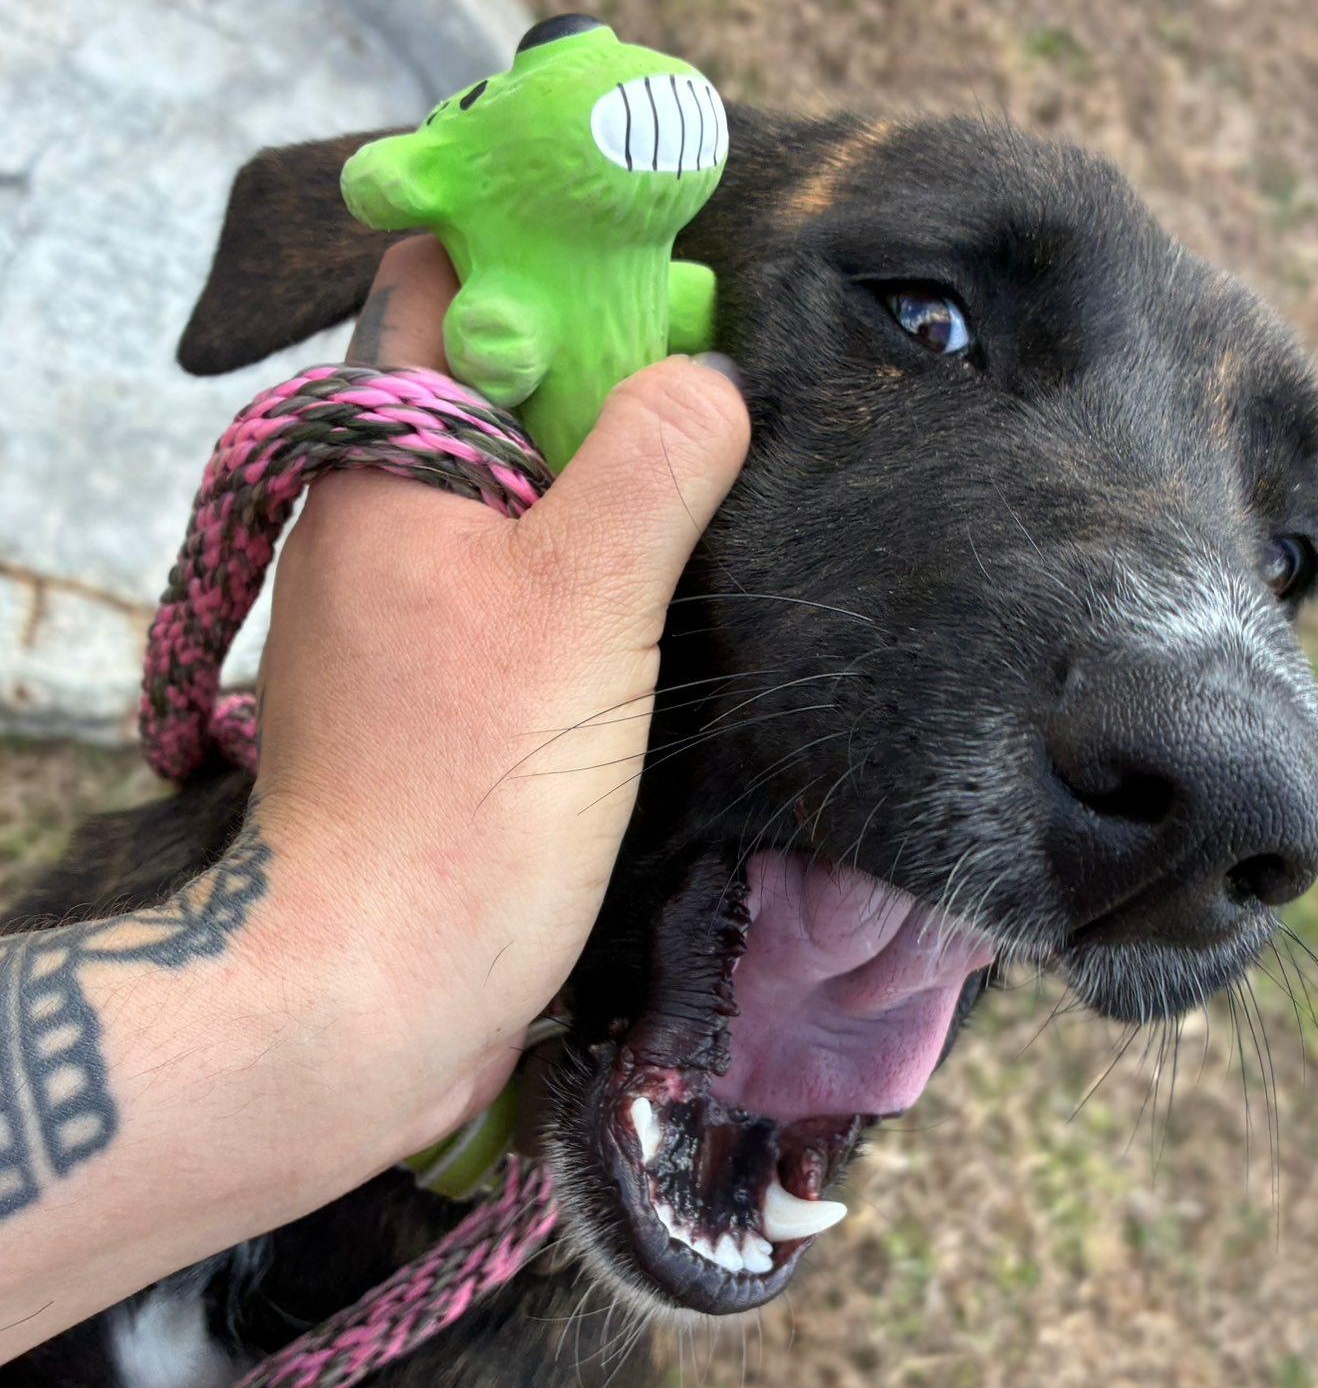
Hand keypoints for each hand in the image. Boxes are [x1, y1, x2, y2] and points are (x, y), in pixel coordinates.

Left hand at [253, 235, 749, 1165]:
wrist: (377, 983)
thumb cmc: (474, 786)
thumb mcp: (586, 601)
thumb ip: (655, 463)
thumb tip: (713, 374)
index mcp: (383, 458)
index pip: (451, 281)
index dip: (557, 258)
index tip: (672, 288)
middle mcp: (373, 515)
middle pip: (495, 385)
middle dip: (609, 377)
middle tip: (727, 401)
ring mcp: (397, 603)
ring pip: (512, 490)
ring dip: (608, 484)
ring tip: (721, 490)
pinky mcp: (430, 681)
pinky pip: (515, 577)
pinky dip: (587, 565)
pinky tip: (667, 592)